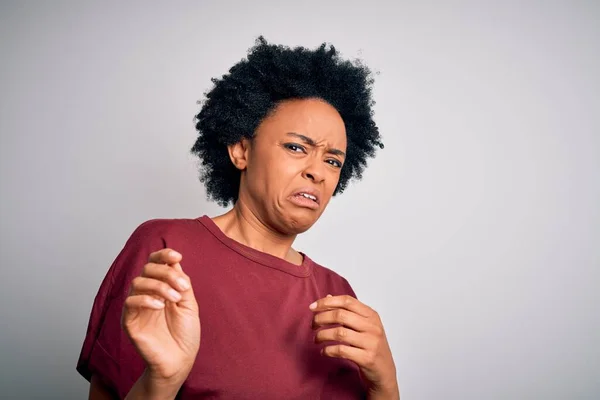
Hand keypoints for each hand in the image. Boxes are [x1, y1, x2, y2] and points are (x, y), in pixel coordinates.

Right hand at [121, 249, 200, 386]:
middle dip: (166, 273)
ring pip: (138, 282)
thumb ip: (181, 283)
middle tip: (182, 287)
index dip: (163, 255)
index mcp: (161, 287)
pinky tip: (160, 307)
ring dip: (159, 286)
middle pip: (147, 269)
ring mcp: (136, 307)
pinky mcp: (129, 321)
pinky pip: (130, 302)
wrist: (180, 360)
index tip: (177, 256)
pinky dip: (146, 300)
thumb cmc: (185, 334)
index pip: (155, 263)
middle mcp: (146, 294)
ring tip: (175, 300)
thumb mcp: (188, 303)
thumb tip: (175, 261)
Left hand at [310, 295, 398, 397]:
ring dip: (322, 335)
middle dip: (321, 318)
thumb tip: (327, 298)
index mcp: (371, 315)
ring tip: (316, 339)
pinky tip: (324, 351)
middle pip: (340, 315)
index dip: (327, 302)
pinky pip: (342, 350)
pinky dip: (328, 350)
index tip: (312, 307)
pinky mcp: (367, 358)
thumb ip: (347, 312)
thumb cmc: (371, 347)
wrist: (385, 372)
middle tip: (313, 325)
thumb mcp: (363, 326)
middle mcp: (373, 326)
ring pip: (339, 333)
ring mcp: (371, 342)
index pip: (347, 301)